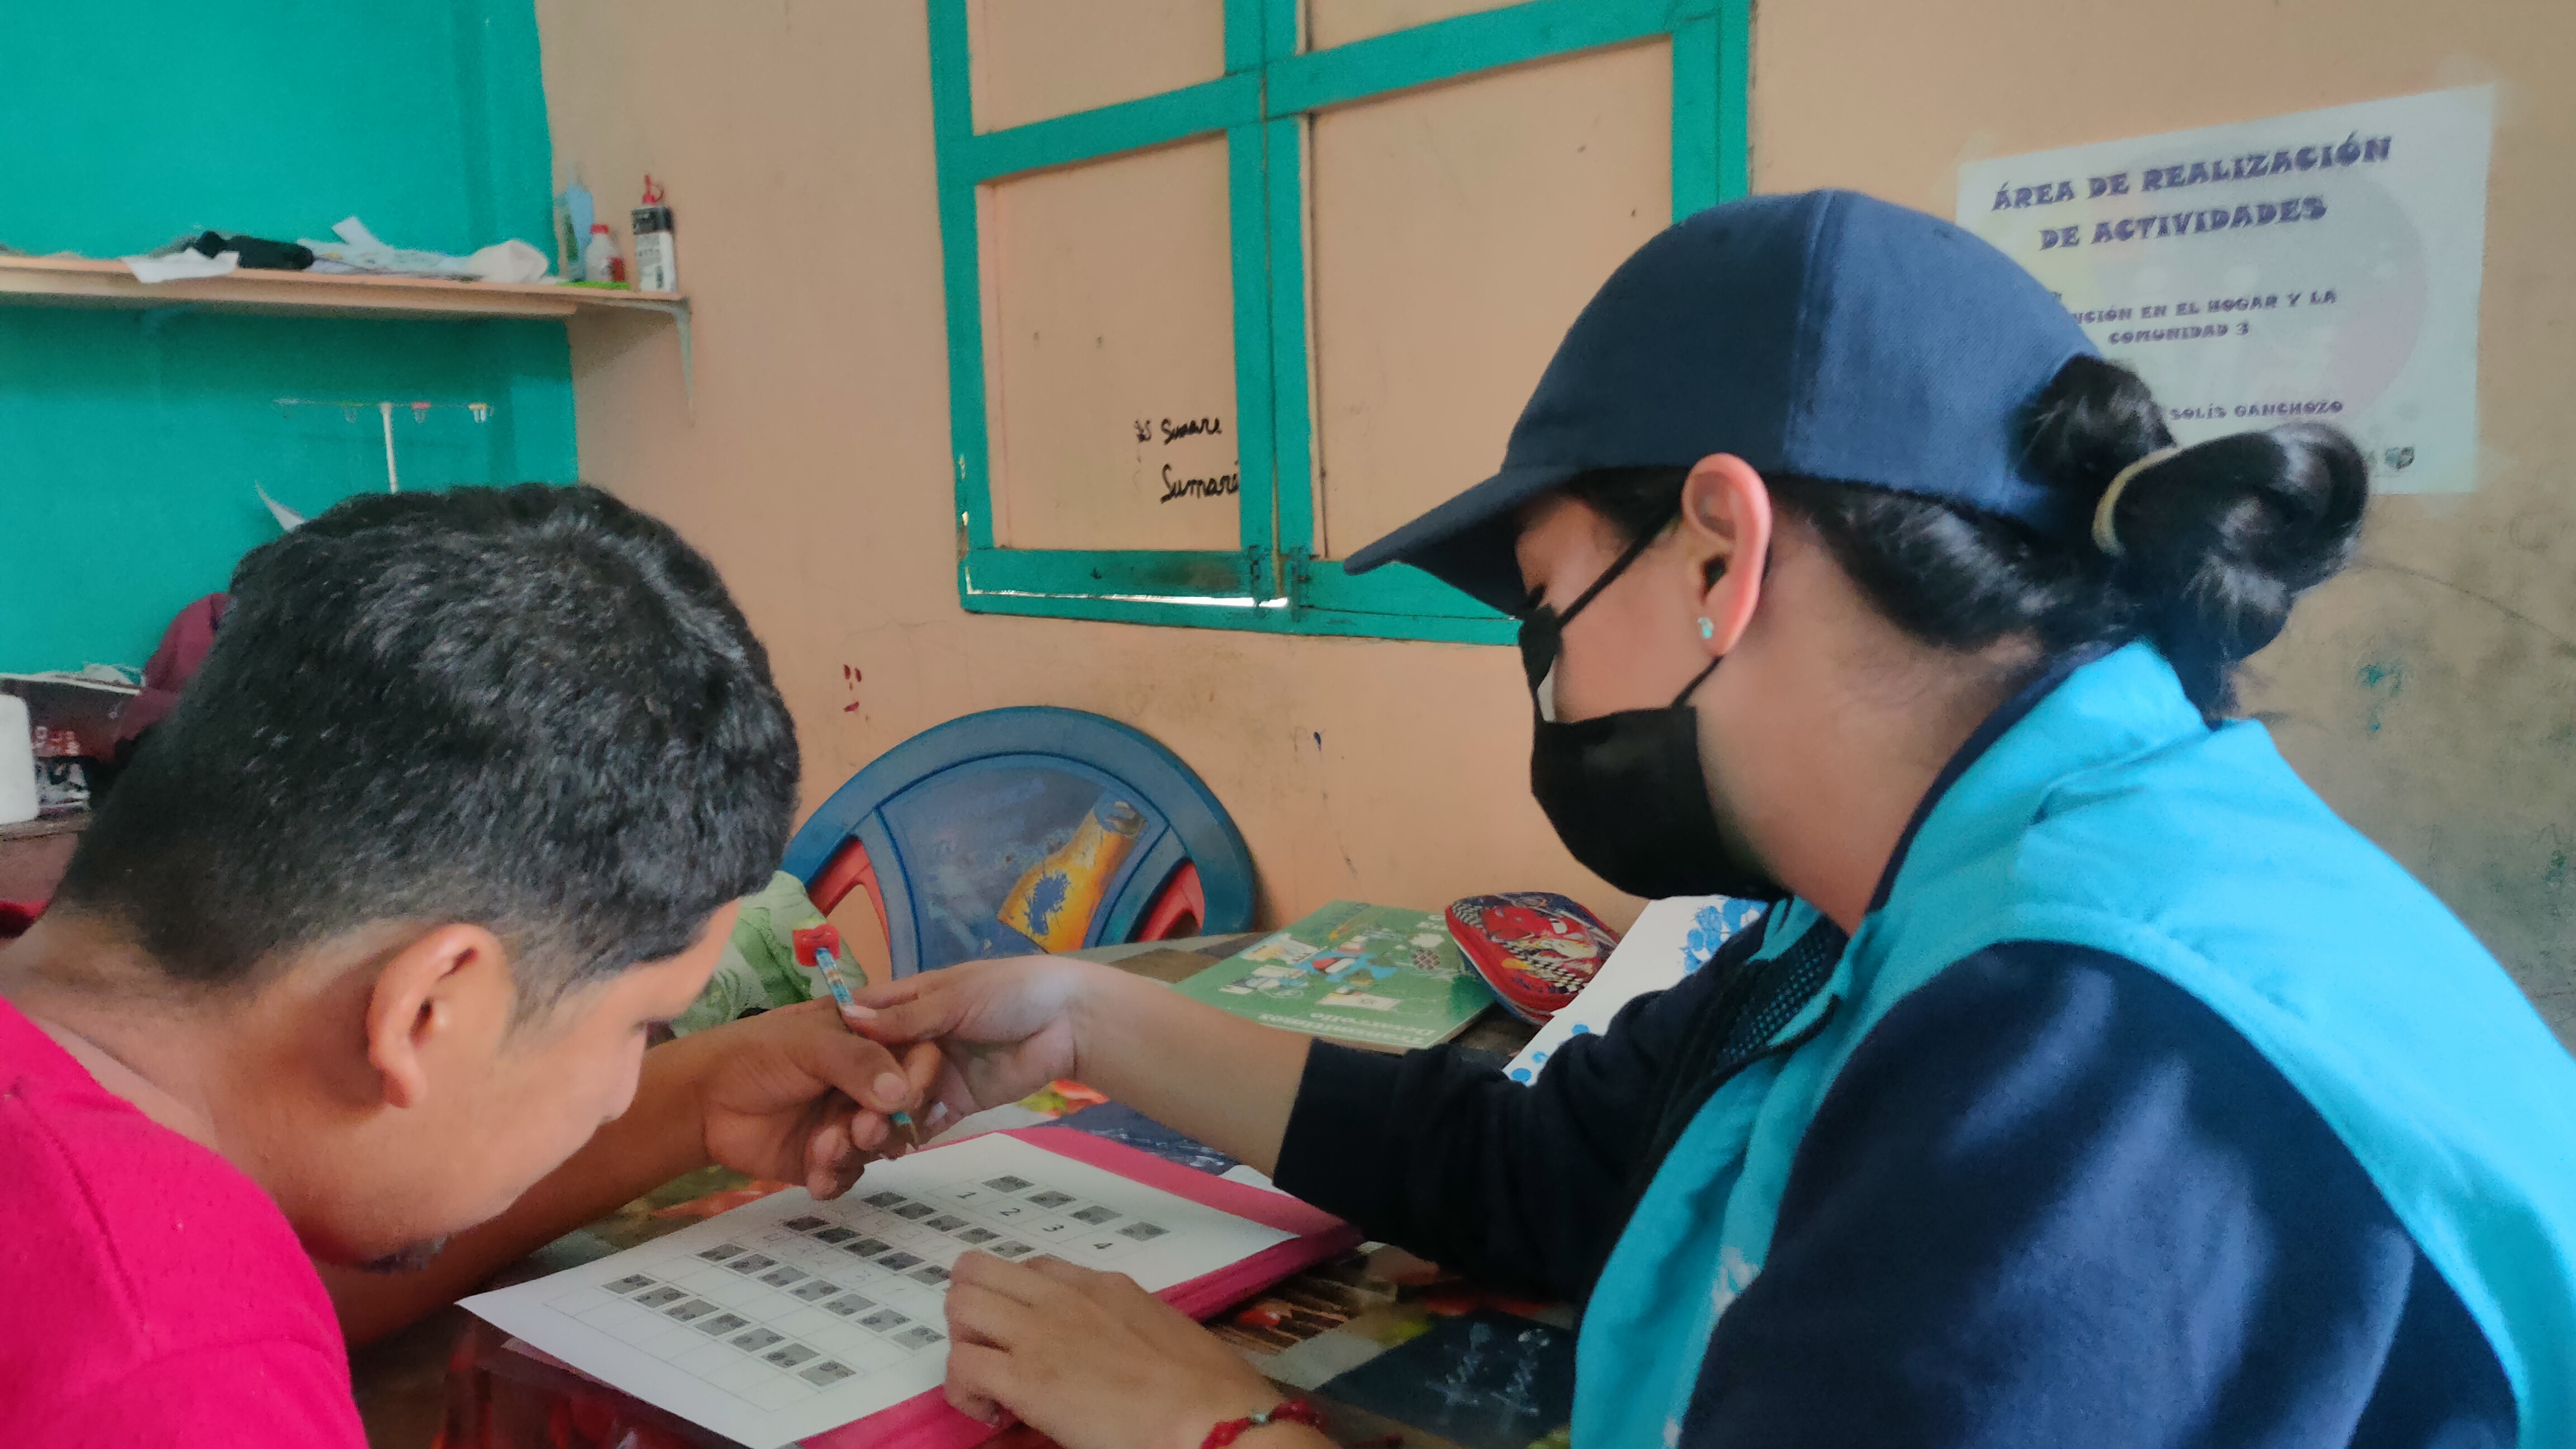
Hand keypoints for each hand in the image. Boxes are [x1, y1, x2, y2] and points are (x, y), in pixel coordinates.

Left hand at [685, 999, 942, 1199]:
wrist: (701, 1101)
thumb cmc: (756, 1054)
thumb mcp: (809, 1045)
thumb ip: (859, 1062)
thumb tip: (904, 1095)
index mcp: (868, 1043)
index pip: (917, 1058)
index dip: (919, 1081)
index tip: (906, 1100)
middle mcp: (865, 1083)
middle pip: (904, 1110)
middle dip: (884, 1125)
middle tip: (860, 1131)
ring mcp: (846, 1122)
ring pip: (879, 1146)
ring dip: (856, 1153)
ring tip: (822, 1151)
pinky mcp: (825, 1158)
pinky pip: (850, 1175)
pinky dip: (837, 1178)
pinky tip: (816, 1178)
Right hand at [842, 956, 1113, 1124]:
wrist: (1070, 1022)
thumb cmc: (1011, 992)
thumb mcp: (954, 998)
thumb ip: (905, 1016)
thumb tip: (846, 1015)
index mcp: (910, 1003)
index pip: (862, 1023)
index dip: (837, 1044)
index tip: (805, 1068)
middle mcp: (915, 1040)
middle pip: (873, 1069)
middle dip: (854, 1093)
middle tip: (829, 1121)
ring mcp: (935, 1073)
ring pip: (894, 1100)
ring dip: (877, 1118)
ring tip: (856, 1141)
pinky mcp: (958, 1102)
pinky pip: (926, 1121)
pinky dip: (908, 1135)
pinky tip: (887, 1151)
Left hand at [943, 1253, 1313, 1448]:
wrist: (1210, 1416)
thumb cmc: (1203, 1384)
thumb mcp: (1158, 1329)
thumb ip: (1122, 1326)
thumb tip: (1106, 1351)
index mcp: (1101, 1285)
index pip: (1030, 1267)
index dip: (1014, 1299)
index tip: (1026, 1335)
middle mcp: (1063, 1296)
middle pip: (978, 1270)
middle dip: (971, 1308)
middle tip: (990, 1350)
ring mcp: (1040, 1333)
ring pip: (959, 1306)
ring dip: (962, 1341)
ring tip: (986, 1379)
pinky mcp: (1025, 1378)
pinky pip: (962, 1365)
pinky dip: (964, 1389)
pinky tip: (990, 1411)